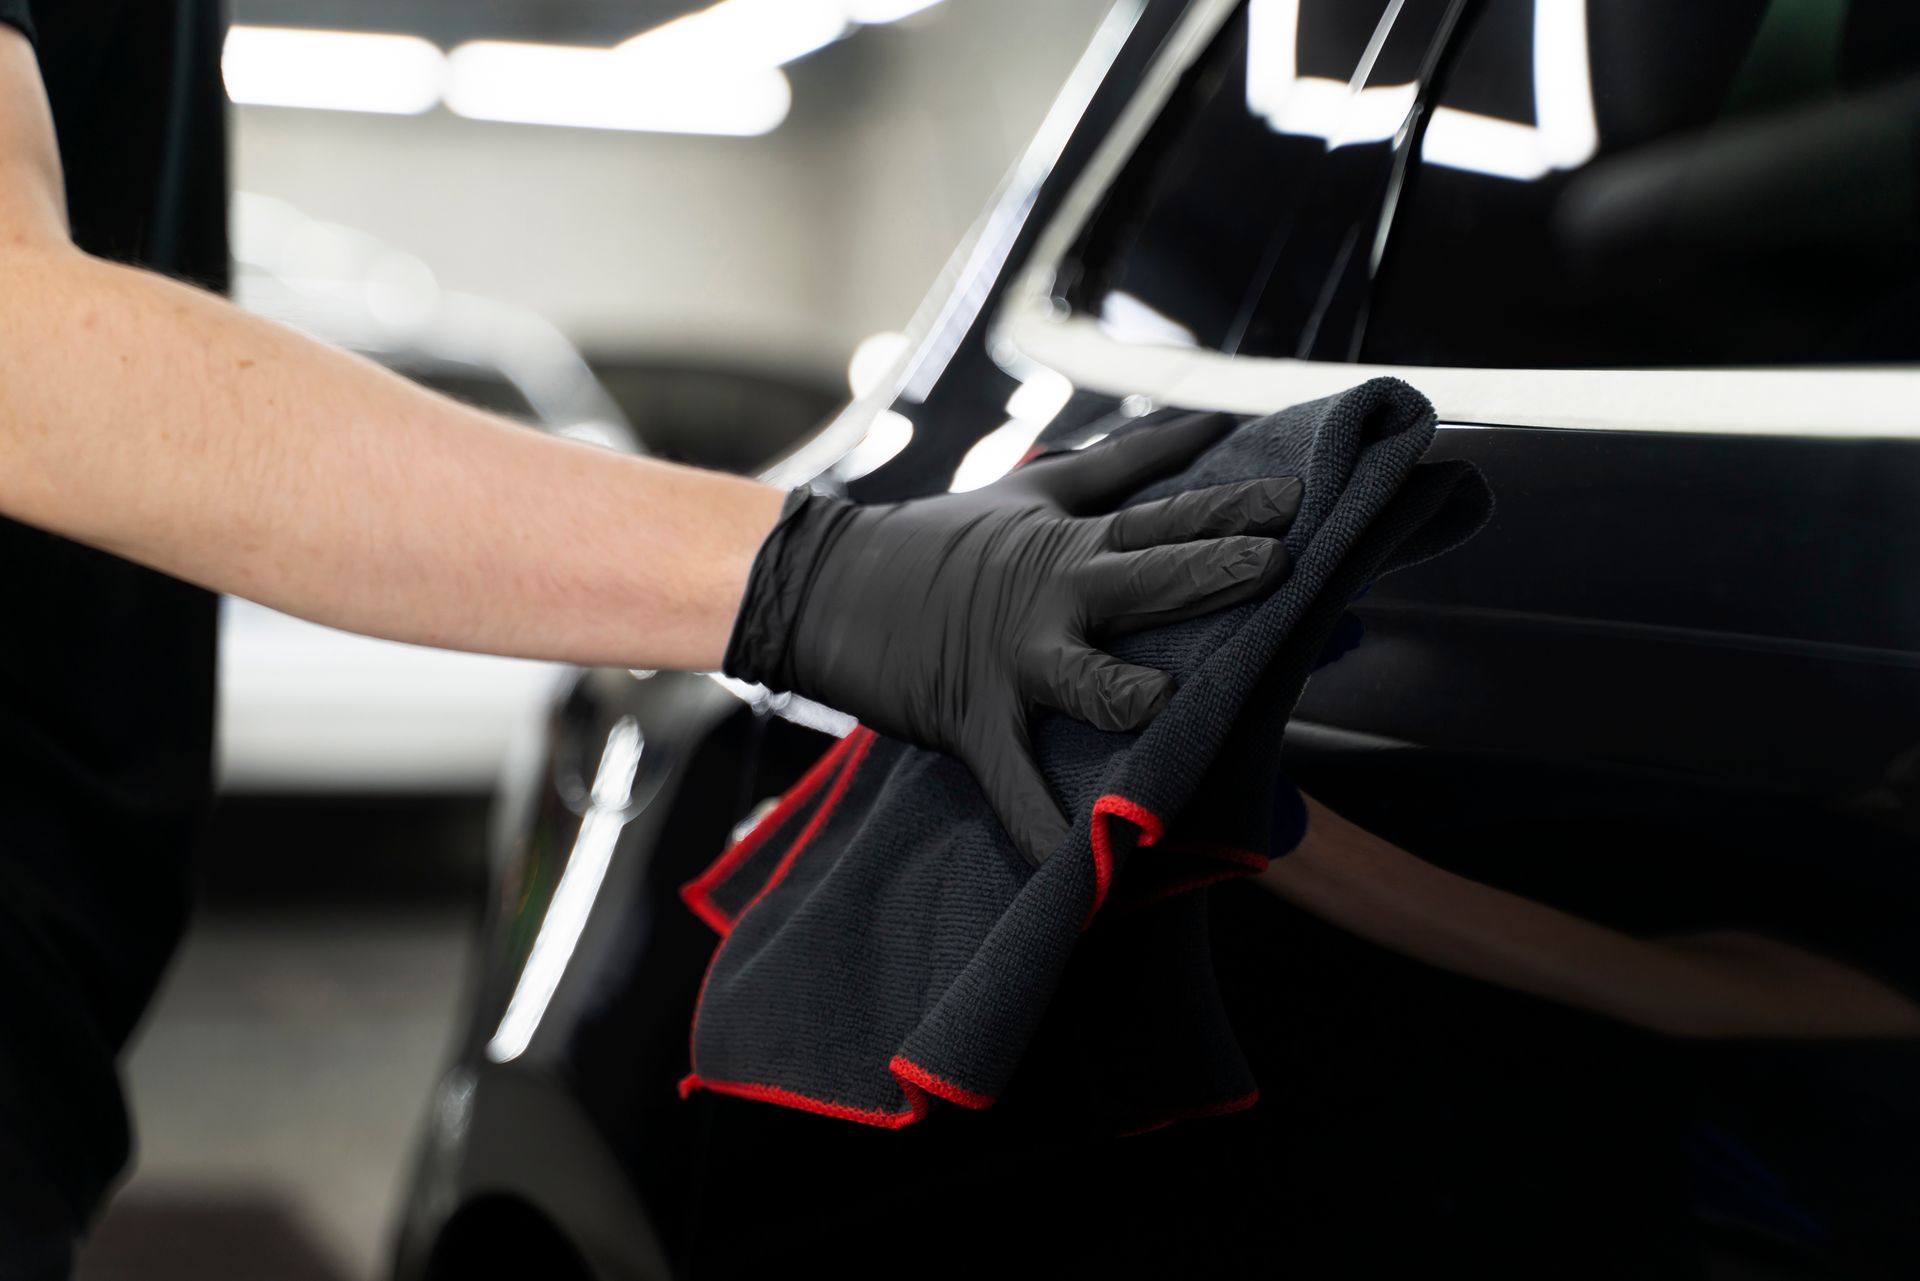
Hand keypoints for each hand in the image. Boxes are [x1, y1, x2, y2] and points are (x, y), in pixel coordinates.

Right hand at [725, 413, 1301, 863]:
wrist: (829, 586)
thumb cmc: (940, 538)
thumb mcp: (1032, 490)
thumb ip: (1125, 464)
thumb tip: (1206, 426)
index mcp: (1068, 546)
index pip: (1162, 520)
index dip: (1229, 508)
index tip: (1297, 502)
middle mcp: (1050, 600)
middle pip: (1141, 582)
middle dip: (1209, 575)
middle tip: (1278, 568)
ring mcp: (1011, 663)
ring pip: (1080, 680)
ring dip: (1125, 693)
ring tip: (1170, 701)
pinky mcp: (971, 721)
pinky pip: (1010, 781)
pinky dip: (1036, 824)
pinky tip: (1072, 866)